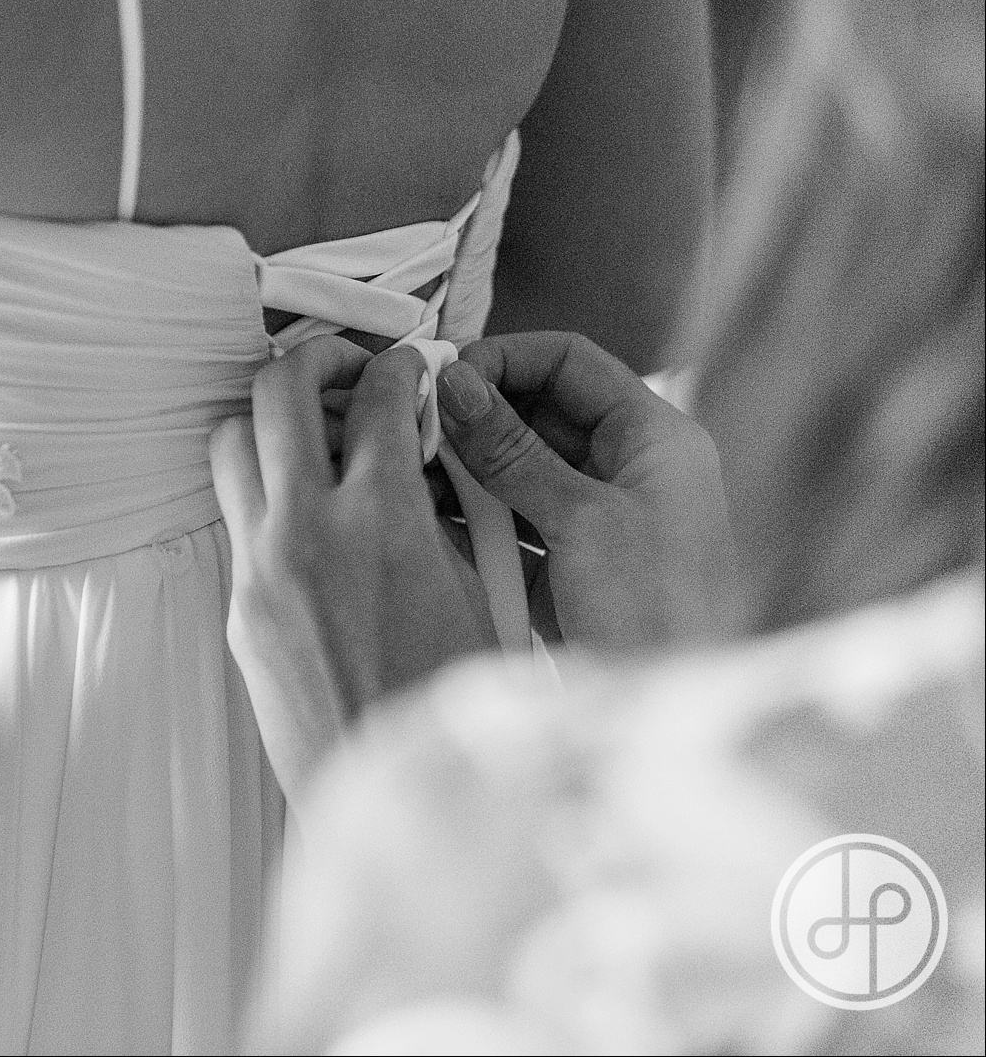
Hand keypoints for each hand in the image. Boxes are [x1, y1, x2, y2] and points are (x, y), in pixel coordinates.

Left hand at [213, 337, 497, 798]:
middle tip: (346, 371)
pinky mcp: (238, 608)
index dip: (400, 364)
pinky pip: (238, 517)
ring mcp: (260, 568)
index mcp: (385, 519)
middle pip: (277, 389)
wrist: (395, 794)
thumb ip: (441, 510)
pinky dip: (267, 492)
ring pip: (232, 443)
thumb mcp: (478, 591)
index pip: (380, 394)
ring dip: (272, 421)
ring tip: (316, 433)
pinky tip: (307, 511)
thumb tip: (418, 455)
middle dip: (315, 359)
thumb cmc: (457, 703)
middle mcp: (308, 529)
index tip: (409, 367)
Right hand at [437, 331, 738, 646]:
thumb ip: (511, 450)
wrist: (665, 718)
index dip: (505, 359)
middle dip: (474, 415)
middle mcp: (627, 468)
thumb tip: (454, 382)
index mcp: (654, 438)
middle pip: (537, 410)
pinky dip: (470, 515)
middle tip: (412, 426)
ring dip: (465, 467)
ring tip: (411, 471)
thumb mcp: (581, 521)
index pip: (570, 362)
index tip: (443, 378)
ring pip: (516, 465)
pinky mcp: (565, 562)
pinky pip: (508, 518)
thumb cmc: (655, 613)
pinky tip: (428, 515)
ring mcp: (595, 517)